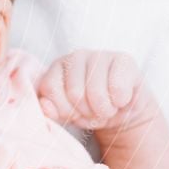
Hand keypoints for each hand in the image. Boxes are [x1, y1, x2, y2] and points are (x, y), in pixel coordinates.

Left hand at [36, 50, 156, 132]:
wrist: (122, 110)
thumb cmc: (89, 110)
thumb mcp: (67, 114)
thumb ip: (51, 111)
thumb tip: (44, 105)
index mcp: (56, 68)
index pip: (50, 88)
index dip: (64, 109)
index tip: (74, 113)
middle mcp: (75, 57)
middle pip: (74, 93)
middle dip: (86, 112)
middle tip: (93, 111)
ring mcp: (99, 55)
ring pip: (96, 92)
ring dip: (104, 110)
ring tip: (107, 107)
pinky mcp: (123, 59)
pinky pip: (117, 88)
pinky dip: (120, 102)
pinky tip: (120, 99)